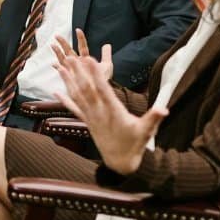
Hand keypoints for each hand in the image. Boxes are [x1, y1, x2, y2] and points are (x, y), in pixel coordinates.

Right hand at [50, 29, 112, 81]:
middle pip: (69, 51)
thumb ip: (106, 55)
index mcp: (86, 59)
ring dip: (58, 52)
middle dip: (63, 43)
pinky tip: (53, 64)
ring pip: (63, 58)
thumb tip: (107, 44)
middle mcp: (78, 63)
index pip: (82, 46)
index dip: (80, 38)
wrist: (100, 90)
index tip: (78, 30)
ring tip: (52, 45)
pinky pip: (62, 71)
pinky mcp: (70, 76)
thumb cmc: (103, 79)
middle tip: (57, 35)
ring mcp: (73, 69)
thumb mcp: (107, 65)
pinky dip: (57, 67)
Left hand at [52, 48, 164, 174]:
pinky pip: (74, 109)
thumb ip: (154, 118)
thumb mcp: (146, 131)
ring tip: (61, 67)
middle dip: (79, 73)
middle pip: (87, 89)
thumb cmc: (134, 144)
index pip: (103, 89)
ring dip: (69, 82)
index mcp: (114, 111)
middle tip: (71, 57)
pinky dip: (65, 100)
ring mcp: (91, 118)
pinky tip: (55, 92)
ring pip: (78, 96)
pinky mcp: (88, 122)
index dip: (96, 75)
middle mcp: (99, 113)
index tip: (90, 60)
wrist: (120, 163)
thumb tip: (164, 109)